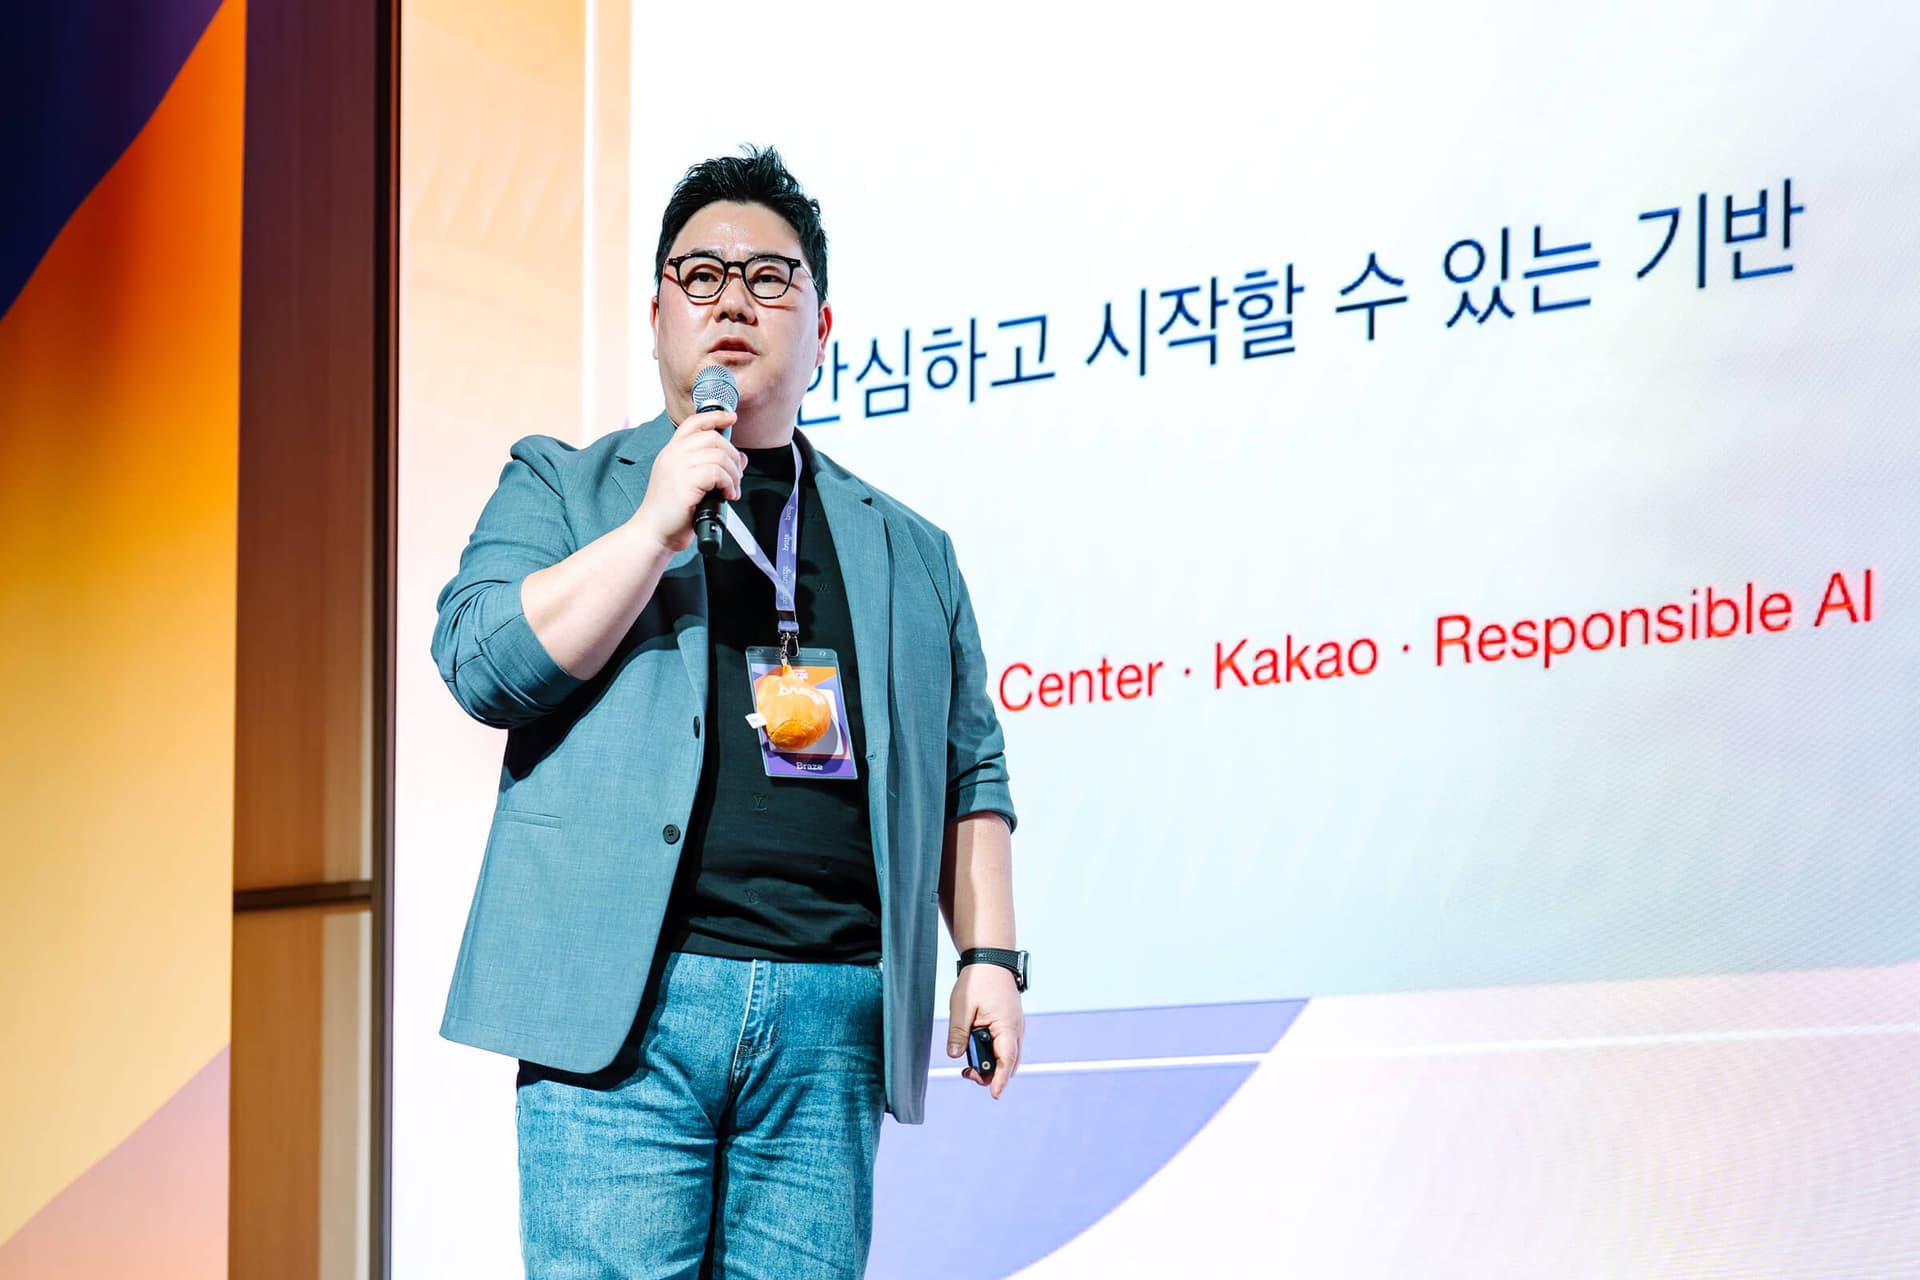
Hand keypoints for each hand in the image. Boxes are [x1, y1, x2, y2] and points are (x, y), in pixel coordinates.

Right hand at [631, 408, 743, 552]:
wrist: (654, 533)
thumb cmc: (673, 513)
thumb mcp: (694, 484)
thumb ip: (714, 467)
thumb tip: (741, 458)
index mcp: (671, 452)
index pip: (693, 423)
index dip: (715, 416)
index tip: (731, 418)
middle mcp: (672, 455)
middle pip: (712, 437)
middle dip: (732, 455)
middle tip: (735, 476)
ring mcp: (676, 466)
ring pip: (718, 454)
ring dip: (733, 473)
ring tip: (731, 490)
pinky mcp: (684, 482)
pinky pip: (717, 471)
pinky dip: (728, 483)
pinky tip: (727, 496)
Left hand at [946, 962, 1023, 1099]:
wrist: (991, 958)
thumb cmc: (977, 980)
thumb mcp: (962, 1007)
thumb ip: (958, 1033)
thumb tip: (955, 1056)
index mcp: (1007, 1025)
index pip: (1007, 1060)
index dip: (1001, 1080)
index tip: (994, 1095)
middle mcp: (1016, 1029)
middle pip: (1009, 1063)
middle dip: (991, 1074)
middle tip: (966, 1073)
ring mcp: (1015, 1026)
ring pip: (1008, 1055)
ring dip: (992, 1063)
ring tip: (968, 1064)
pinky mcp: (1010, 1023)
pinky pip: (1006, 1045)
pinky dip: (994, 1053)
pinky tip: (977, 1050)